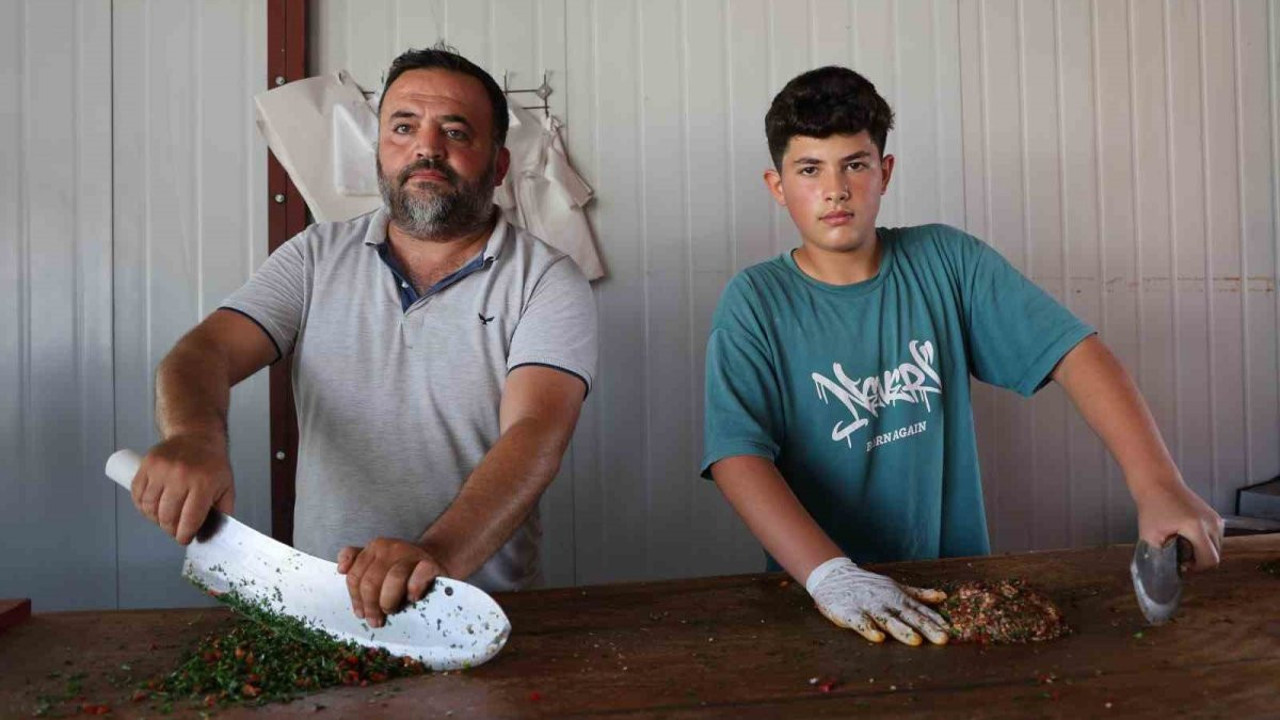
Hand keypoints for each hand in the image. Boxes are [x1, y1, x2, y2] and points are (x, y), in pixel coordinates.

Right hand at [132, 434, 234, 544]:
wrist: (197, 436)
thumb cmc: (212, 464)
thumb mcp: (226, 487)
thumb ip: (222, 512)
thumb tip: (211, 534)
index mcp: (203, 484)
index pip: (189, 520)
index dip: (184, 535)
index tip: (184, 539)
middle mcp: (181, 476)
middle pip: (167, 517)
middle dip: (170, 529)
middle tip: (175, 529)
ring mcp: (162, 469)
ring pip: (149, 508)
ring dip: (155, 518)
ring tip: (165, 516)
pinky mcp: (147, 464)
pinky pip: (137, 495)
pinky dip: (142, 506)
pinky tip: (153, 506)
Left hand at [337, 539, 445, 627]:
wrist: (433, 563)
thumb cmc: (401, 571)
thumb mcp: (376, 565)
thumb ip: (356, 564)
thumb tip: (341, 568)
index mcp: (374, 548)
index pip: (355, 576)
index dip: (356, 599)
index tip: (361, 614)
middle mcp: (391, 547)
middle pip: (371, 580)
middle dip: (371, 606)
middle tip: (376, 621)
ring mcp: (411, 553)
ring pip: (393, 578)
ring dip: (389, 601)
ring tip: (391, 612)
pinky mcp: (430, 564)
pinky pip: (418, 578)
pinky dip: (413, 590)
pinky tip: (412, 598)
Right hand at [805, 557, 949, 645]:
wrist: (834, 576)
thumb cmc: (868, 585)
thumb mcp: (894, 587)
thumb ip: (918, 594)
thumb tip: (942, 596)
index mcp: (898, 598)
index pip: (921, 611)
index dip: (936, 621)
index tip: (952, 632)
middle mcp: (887, 602)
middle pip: (909, 616)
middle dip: (926, 628)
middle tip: (943, 639)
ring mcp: (869, 607)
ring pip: (888, 620)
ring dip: (902, 629)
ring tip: (916, 640)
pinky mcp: (850, 612)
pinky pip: (860, 622)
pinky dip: (869, 629)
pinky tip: (878, 638)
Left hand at [1135, 480, 1223, 571]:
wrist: (1158, 484)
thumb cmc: (1152, 508)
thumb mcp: (1150, 536)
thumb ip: (1160, 556)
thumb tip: (1167, 573)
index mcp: (1196, 527)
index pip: (1210, 560)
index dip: (1197, 568)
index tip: (1182, 565)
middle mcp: (1212, 523)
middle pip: (1215, 556)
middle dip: (1199, 561)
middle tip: (1180, 556)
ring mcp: (1216, 519)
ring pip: (1216, 548)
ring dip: (1202, 552)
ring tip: (1182, 546)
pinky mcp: (1216, 517)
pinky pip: (1215, 539)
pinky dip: (1204, 543)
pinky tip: (1188, 538)